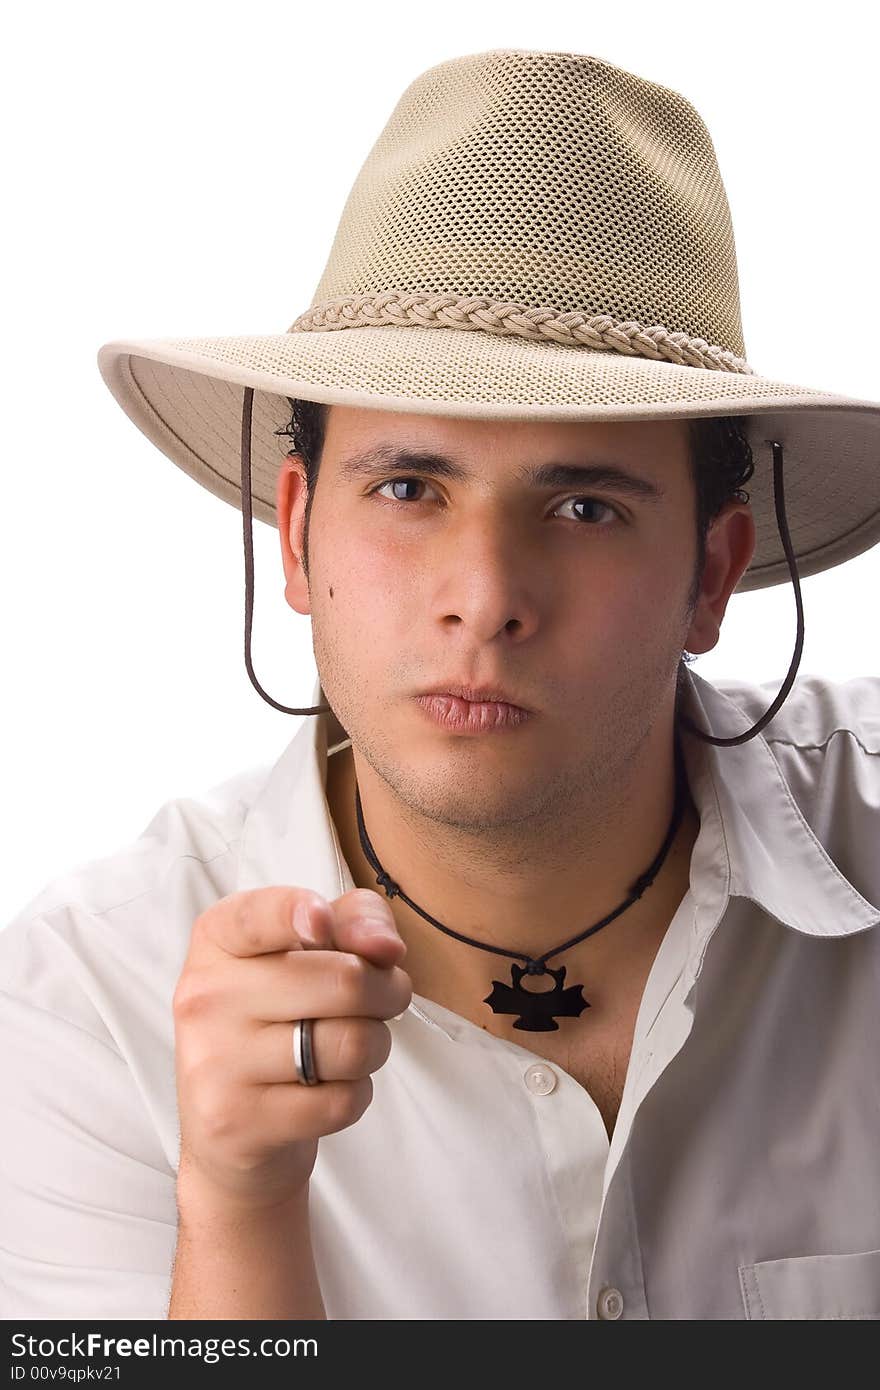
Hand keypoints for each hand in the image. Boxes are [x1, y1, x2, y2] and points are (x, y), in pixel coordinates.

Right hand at [172, 886, 411, 1214]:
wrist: (230, 1127)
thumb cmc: (281, 1018)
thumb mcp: (310, 952)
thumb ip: (356, 922)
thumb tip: (387, 948)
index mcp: (218, 939)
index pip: (259, 915)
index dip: (297, 912)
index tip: (322, 923)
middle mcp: (206, 994)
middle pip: (345, 979)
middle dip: (387, 993)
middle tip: (379, 1002)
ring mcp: (215, 1060)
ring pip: (352, 1044)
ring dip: (374, 1047)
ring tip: (348, 1048)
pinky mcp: (235, 1121)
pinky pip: (341, 1101)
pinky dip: (354, 1095)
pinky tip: (324, 1090)